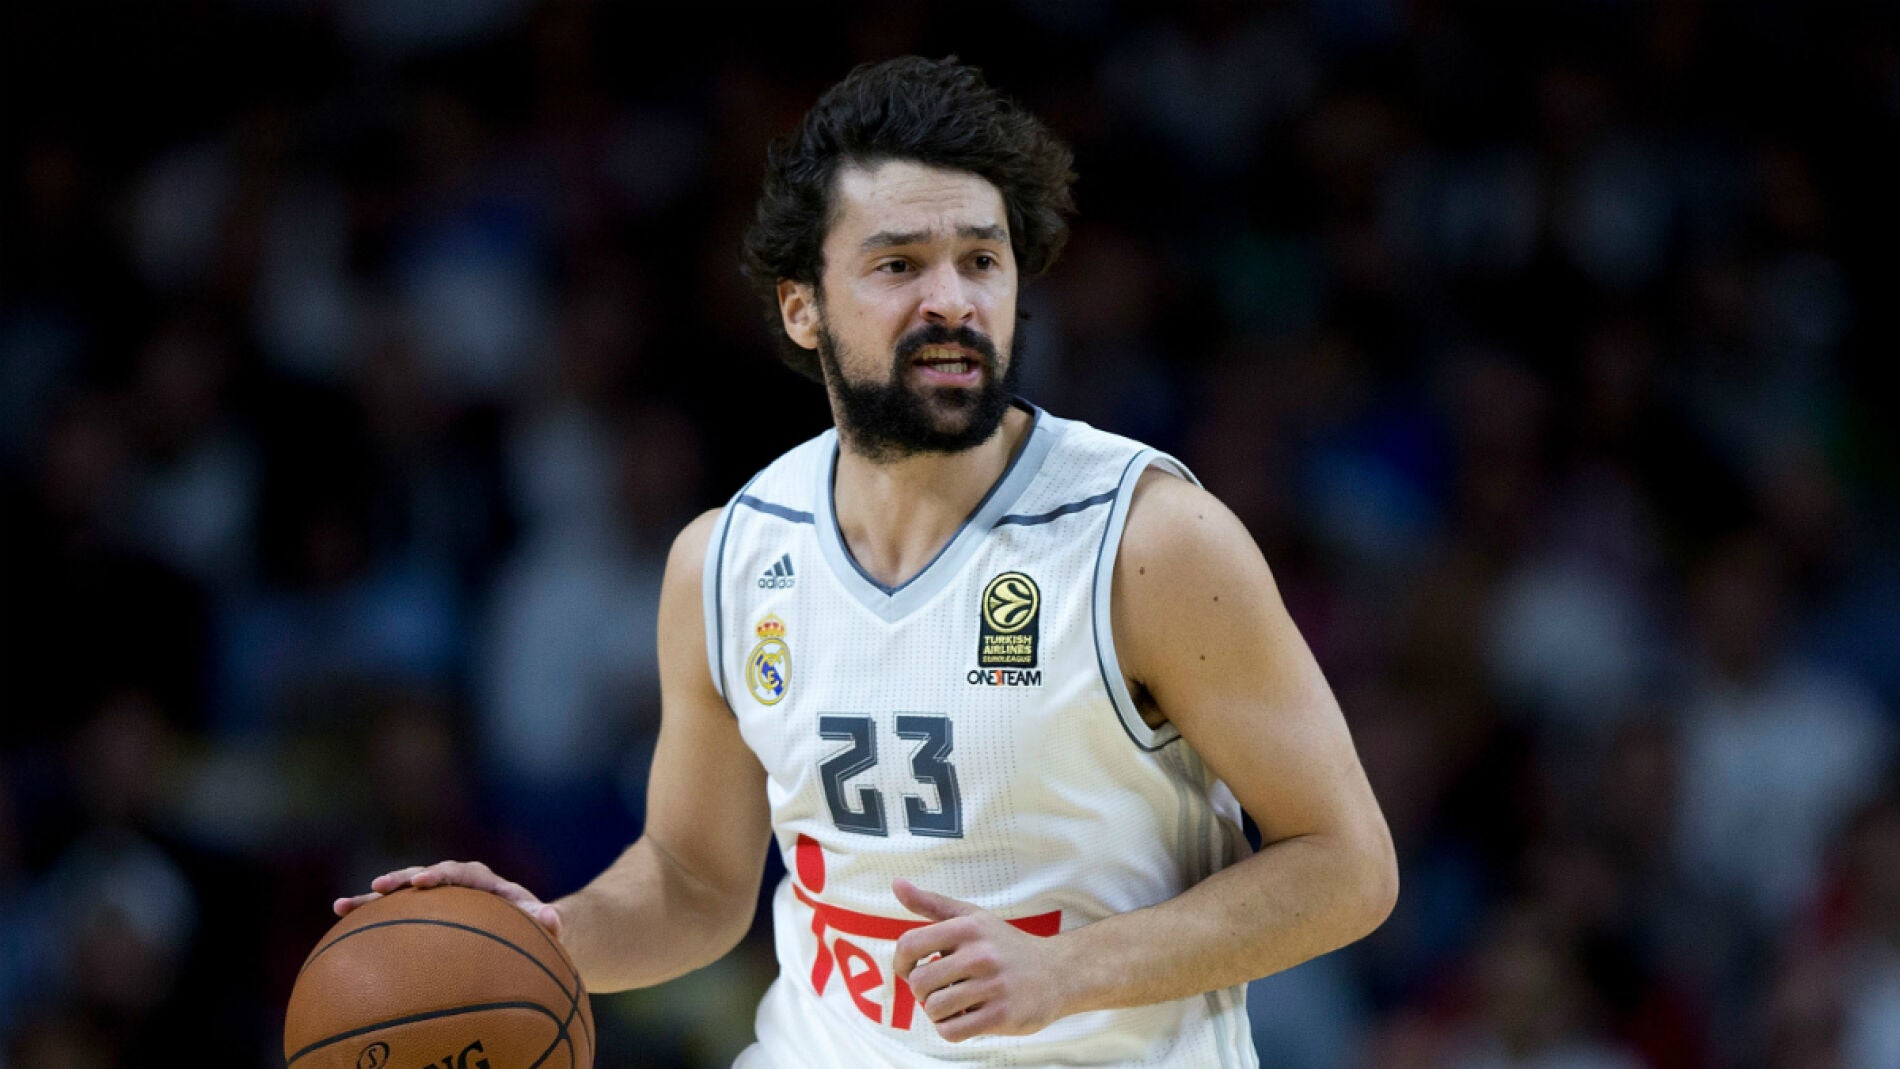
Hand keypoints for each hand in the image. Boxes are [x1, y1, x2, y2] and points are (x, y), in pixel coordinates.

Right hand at [332, 860, 562, 937]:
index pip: (461, 872)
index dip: (441, 874)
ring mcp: (439, 898)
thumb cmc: (535, 926)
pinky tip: (339, 932)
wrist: (526, 926)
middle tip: (378, 886)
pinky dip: (370, 922)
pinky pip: (395, 918)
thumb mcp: (547, 924)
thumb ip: (549, 920)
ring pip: (401, 895)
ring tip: (340, 906)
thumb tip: (553, 919)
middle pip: (424, 875)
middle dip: (401, 879)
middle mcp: (457, 883)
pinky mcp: (425, 915)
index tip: (424, 881)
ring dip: (372, 900)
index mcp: (484, 882)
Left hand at [890, 878, 1068, 1041]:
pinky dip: (950, 1029)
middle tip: (941, 989)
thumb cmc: (1004, 945)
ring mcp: (993, 985)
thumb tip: (897, 884)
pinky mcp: (1002, 1015)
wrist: (1057, 972)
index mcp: (968, 927)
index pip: (909, 944)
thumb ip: (931, 903)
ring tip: (955, 1003)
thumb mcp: (971, 918)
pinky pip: (952, 1031)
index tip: (911, 969)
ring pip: (934, 1009)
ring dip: (937, 1013)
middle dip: (923, 992)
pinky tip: (964, 1018)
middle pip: (919, 983)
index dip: (901, 963)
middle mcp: (980, 954)